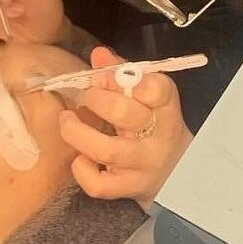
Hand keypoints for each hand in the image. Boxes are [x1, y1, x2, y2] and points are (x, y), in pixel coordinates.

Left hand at [60, 47, 194, 206]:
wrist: (175, 173)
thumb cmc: (155, 127)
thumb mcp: (148, 98)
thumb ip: (123, 74)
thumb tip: (98, 54)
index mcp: (165, 108)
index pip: (156, 89)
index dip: (127, 78)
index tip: (108, 76)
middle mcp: (158, 137)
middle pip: (125, 114)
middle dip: (97, 99)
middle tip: (88, 96)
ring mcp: (143, 166)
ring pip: (107, 150)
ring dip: (78, 132)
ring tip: (67, 120)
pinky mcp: (128, 189)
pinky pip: (99, 185)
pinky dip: (82, 169)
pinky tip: (80, 158)